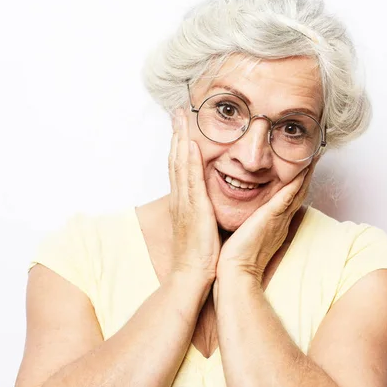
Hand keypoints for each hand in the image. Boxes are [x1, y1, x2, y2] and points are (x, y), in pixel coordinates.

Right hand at [168, 109, 220, 287]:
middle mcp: (180, 198)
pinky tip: (190, 144)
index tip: (181, 126)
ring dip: (180, 139)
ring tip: (181, 118)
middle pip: (175, 159)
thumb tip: (211, 201)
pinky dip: (188, 161)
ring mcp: (184, 202)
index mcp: (183, 201)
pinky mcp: (193, 208)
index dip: (179, 145)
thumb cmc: (200, 253)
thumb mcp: (202, 225)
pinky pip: (190, 180)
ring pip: (179, 164)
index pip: (179, 167)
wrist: (192, 273)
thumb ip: (204, 210)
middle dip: (176, 134)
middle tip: (177, 112)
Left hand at [217, 160, 316, 282]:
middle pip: (299, 193)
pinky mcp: (271, 216)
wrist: (237, 271)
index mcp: (275, 225)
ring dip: (307, 174)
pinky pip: (288, 195)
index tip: (301, 169)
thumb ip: (248, 224)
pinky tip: (303, 169)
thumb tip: (243, 217)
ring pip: (297, 191)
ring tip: (314, 157)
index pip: (289, 200)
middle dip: (307, 175)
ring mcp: (279, 218)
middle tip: (315, 157)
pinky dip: (296, 181)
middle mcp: (281, 220)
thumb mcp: (245, 235)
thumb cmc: (237, 258)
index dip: (297, 184)